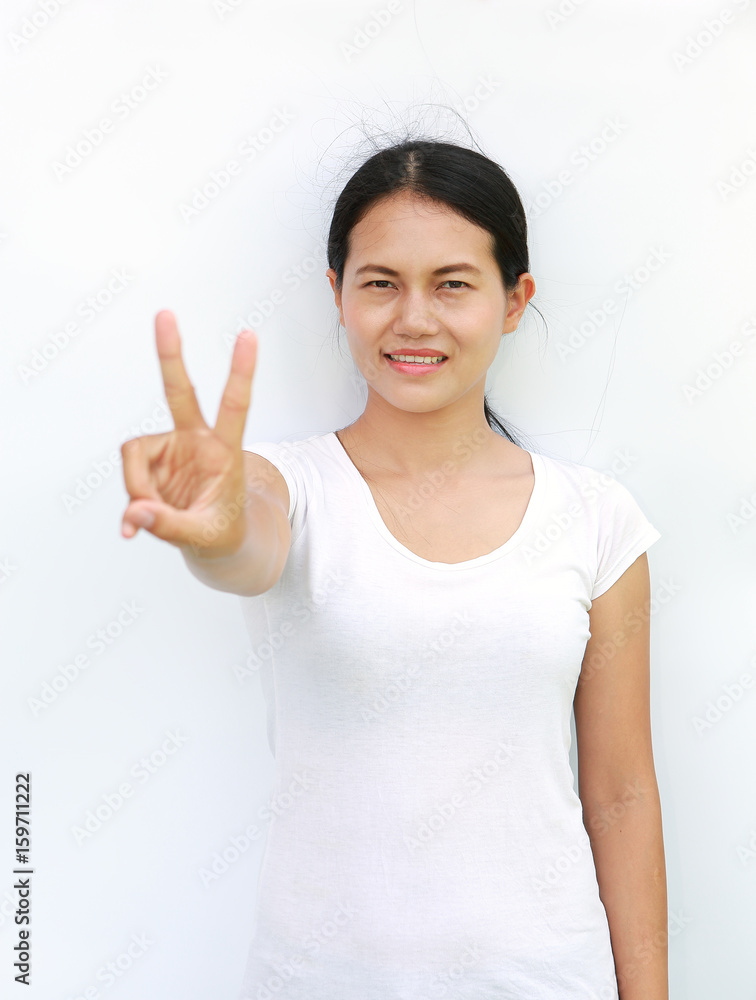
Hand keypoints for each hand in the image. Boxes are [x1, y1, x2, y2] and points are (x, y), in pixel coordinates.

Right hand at [121, 310, 257, 555]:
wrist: (215, 540)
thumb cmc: (220, 532)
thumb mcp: (203, 536)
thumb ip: (169, 526)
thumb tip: (135, 512)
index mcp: (225, 452)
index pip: (235, 406)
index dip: (240, 371)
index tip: (247, 334)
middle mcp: (197, 441)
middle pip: (180, 392)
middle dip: (170, 355)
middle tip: (164, 314)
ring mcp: (172, 448)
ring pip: (135, 455)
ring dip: (138, 489)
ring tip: (152, 518)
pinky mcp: (151, 460)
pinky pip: (129, 475)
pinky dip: (131, 502)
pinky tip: (136, 523)